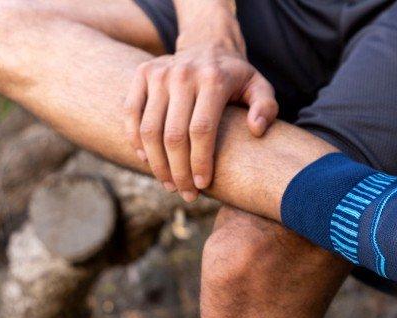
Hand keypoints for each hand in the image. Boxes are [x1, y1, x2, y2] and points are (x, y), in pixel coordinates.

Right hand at [123, 37, 277, 201]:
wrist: (208, 44)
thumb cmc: (236, 77)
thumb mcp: (260, 87)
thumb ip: (265, 108)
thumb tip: (255, 130)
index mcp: (213, 80)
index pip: (201, 130)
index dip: (200, 162)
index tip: (203, 185)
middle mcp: (183, 74)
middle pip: (173, 135)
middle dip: (179, 172)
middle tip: (186, 194)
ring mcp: (159, 72)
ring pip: (149, 130)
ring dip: (157, 164)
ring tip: (168, 184)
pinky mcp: (142, 72)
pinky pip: (131, 113)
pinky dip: (135, 141)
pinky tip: (147, 161)